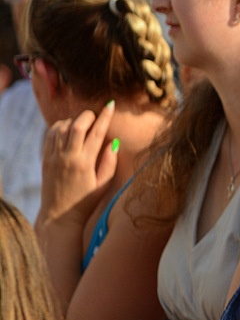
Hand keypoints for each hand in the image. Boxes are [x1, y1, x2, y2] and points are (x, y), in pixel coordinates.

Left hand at [38, 101, 118, 227]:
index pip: (96, 133)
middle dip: (87, 115)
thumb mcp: (103, 184)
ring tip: (82, 125)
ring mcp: (54, 157)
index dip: (105, 117)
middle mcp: (67, 157)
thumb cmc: (86, 200)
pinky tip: (68, 130)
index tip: (110, 105)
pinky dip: (59, 127)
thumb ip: (110, 162)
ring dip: (73, 121)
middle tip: (95, 115)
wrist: (59, 215)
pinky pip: (50, 134)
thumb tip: (114, 142)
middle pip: (76, 125)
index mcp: (84, 163)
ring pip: (62, 127)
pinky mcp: (45, 159)